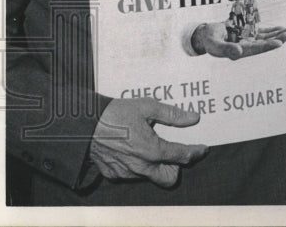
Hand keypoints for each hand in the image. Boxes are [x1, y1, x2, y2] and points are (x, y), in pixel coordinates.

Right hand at [88, 98, 207, 186]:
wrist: (83, 124)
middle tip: (174, 152)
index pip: (182, 156)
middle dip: (175, 167)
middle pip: (169, 178)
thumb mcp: (148, 107)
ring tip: (150, 146)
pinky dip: (137, 166)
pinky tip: (133, 150)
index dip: (196, 152)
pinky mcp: (113, 174)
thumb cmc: (116, 113)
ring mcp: (126, 173)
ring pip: (150, 177)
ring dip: (156, 166)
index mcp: (152, 150)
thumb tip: (194, 118)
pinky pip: (132, 175)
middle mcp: (140, 166)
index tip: (202, 149)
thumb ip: (173, 115)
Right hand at [191, 22, 285, 59]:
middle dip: (278, 39)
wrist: (207, 35)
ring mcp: (249, 40)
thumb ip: (226, 49)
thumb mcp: (214, 45)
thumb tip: (238, 53)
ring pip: (267, 38)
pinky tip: (282, 28)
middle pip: (265, 44)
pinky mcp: (249, 33)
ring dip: (279, 34)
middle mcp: (247, 47)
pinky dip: (273, 30)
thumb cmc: (209, 41)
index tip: (279, 43)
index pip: (256, 49)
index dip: (268, 46)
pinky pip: (264, 32)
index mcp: (240, 52)